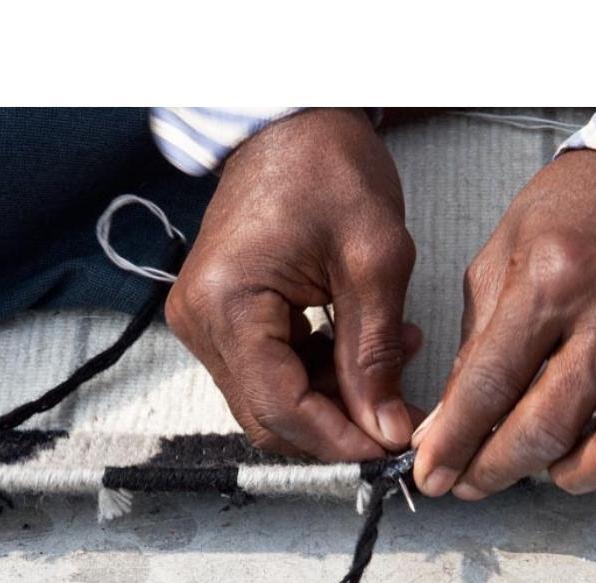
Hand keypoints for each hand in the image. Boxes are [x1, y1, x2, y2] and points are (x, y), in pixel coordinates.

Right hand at [166, 109, 420, 460]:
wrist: (291, 120)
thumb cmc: (327, 166)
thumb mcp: (374, 261)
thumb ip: (375, 356)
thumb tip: (384, 429)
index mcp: (228, 305)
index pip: (280, 408)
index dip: (338, 441)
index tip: (388, 448)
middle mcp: (201, 322)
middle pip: (268, 417)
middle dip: (336, 426)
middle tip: (394, 416)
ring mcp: (205, 322)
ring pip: (271, 400)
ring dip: (333, 398)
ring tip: (392, 359)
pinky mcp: (221, 318)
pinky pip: (269, 372)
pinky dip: (319, 374)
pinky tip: (361, 349)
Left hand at [412, 149, 595, 499]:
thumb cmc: (571, 214)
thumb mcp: (499, 259)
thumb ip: (473, 346)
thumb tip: (447, 425)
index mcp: (551, 283)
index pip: (491, 385)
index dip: (453, 442)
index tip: (430, 475)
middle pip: (548, 429)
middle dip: (494, 471)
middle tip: (467, 483)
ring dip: (572, 478)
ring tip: (542, 468)